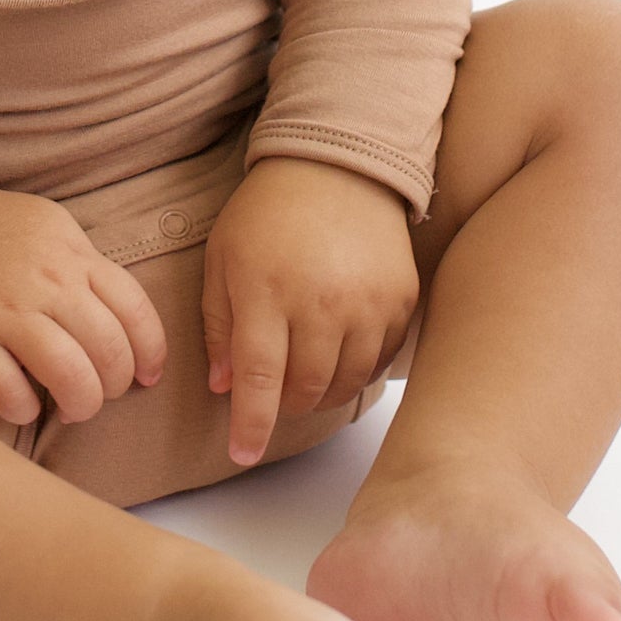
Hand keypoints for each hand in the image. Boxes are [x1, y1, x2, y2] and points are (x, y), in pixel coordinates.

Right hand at [0, 188, 167, 428]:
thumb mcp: (49, 227)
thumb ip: (86, 266)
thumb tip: (124, 323)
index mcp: (71, 253)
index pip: (135, 309)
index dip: (150, 352)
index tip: (147, 375)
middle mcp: (45, 281)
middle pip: (109, 349)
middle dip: (116, 385)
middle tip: (102, 392)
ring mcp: (3, 311)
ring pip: (70, 375)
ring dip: (81, 403)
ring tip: (73, 407)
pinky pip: (10, 393)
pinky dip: (24, 409)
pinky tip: (21, 404)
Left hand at [201, 159, 419, 465]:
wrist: (336, 165)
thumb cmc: (268, 213)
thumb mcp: (223, 259)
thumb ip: (219, 325)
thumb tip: (224, 388)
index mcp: (266, 290)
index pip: (259, 380)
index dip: (251, 426)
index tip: (242, 454)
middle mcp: (321, 302)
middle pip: (304, 389)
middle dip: (283, 404)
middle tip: (273, 390)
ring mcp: (367, 302)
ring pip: (345, 384)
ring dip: (320, 392)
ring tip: (305, 374)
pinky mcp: (401, 300)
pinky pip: (379, 361)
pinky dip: (356, 371)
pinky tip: (339, 353)